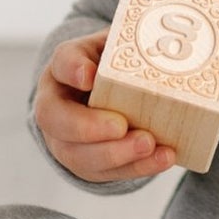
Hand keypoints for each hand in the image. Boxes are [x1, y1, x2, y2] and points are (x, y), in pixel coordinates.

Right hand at [34, 30, 177, 182]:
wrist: (115, 98)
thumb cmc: (118, 68)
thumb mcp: (122, 48)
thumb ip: (133, 44)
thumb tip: (164, 45)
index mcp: (64, 68)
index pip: (61, 63)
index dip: (72, 69)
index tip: (89, 76)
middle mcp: (57, 105)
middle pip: (55, 119)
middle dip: (88, 127)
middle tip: (121, 125)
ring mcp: (66, 140)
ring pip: (77, 155)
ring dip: (116, 154)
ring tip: (149, 146)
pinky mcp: (87, 165)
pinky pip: (105, 173)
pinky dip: (135, 168)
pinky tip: (161, 159)